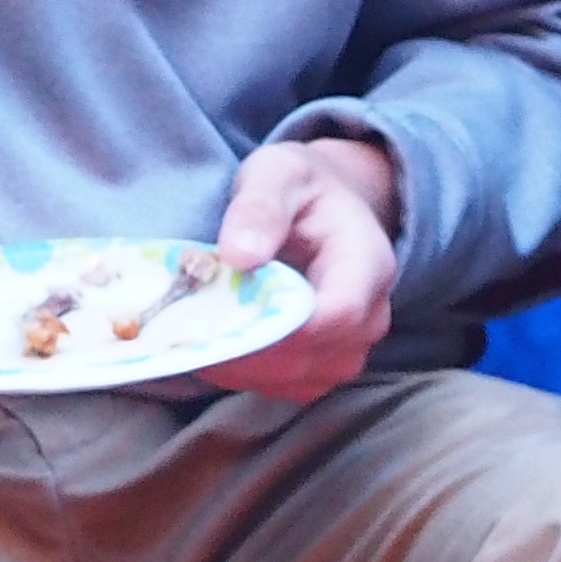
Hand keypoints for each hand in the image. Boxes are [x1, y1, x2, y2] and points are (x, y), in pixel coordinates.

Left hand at [208, 138, 400, 398]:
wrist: (326, 210)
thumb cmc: (299, 189)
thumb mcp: (276, 174)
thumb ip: (260, 208)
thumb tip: (239, 256)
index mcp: (367, 262)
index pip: (337, 313)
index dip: (280, 325)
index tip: (221, 314)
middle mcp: (372, 314)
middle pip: (315, 356)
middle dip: (249, 349)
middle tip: (188, 329)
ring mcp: (353, 347)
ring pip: (300, 380)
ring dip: (244, 367)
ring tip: (197, 337)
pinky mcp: (327, 366)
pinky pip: (289, 387)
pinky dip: (248, 375)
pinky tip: (217, 346)